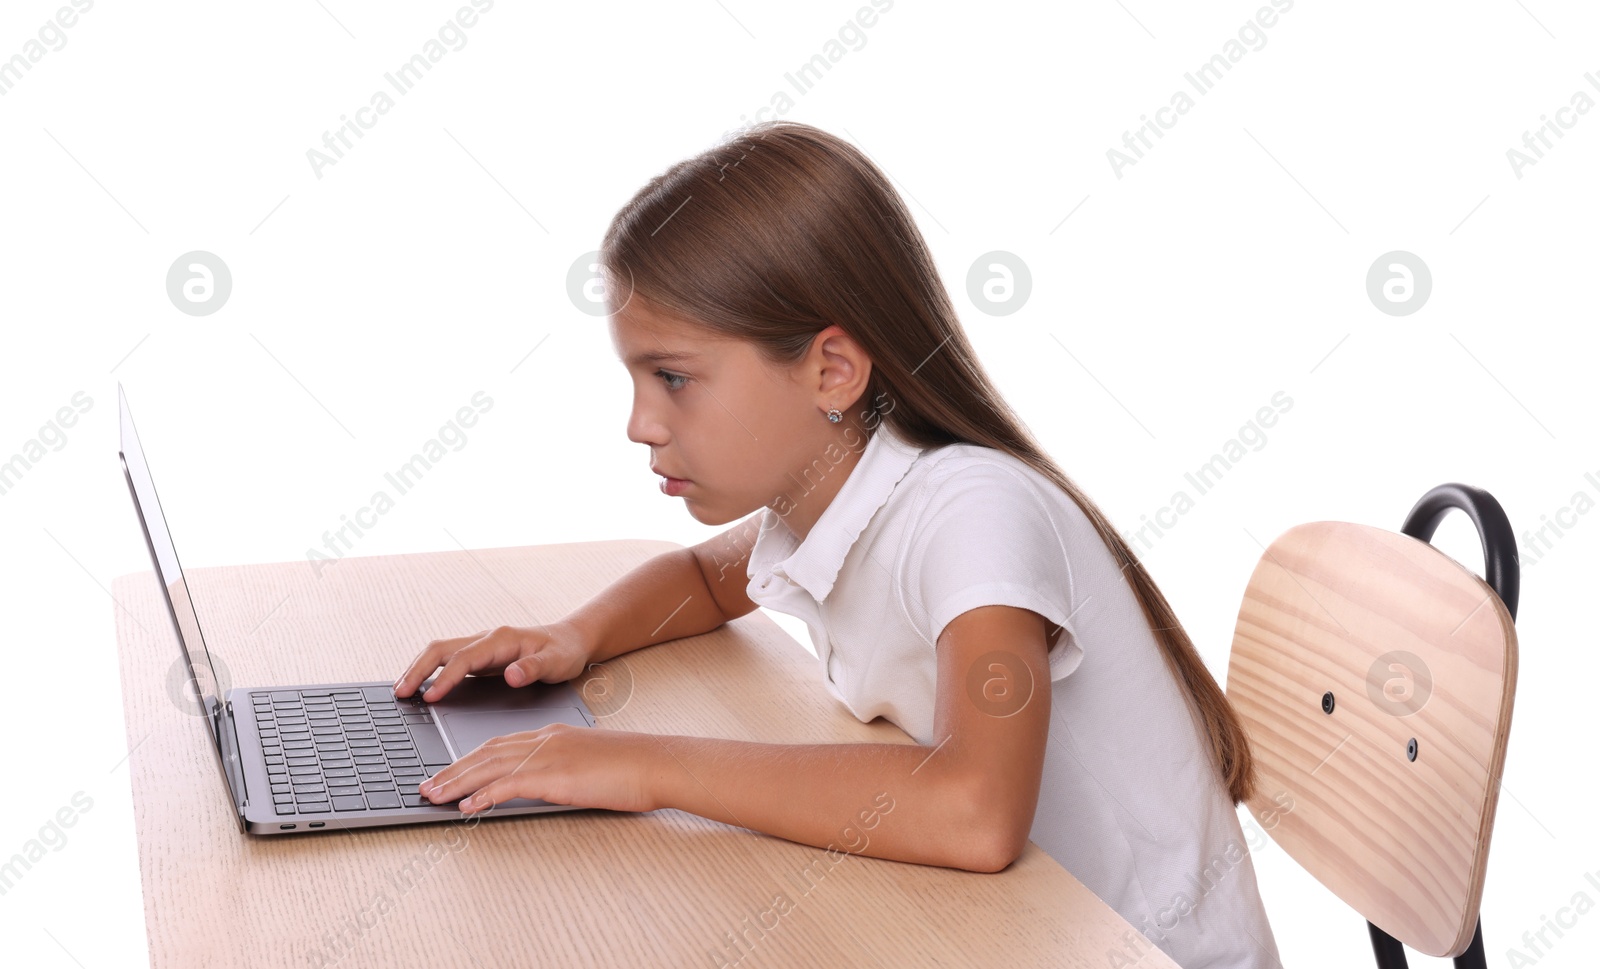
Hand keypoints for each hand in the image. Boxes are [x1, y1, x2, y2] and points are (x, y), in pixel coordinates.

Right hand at [394, 621, 589, 701]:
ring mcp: (480, 647)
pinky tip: (421, 687)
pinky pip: (447, 661)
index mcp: (501, 640)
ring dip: (418, 669)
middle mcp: (486, 640)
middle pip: (441, 650)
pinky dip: (429, 671)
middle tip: (401, 693)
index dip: (445, 678)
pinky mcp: (479, 657)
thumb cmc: (564, 651)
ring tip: (401, 691)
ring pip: (440, 653)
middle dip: (418, 670)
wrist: (571, 640)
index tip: (430, 696)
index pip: (464, 659)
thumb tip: (512, 675)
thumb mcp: (557, 662)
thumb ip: (534, 668)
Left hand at [419, 723, 663, 813]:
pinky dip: (483, 795)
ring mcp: (548, 755)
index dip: (469, 759)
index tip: (448, 772)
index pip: (498, 744)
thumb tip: (543, 787)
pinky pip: (508, 784)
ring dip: (456, 782)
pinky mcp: (554, 775)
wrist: (656, 763)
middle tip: (427, 785)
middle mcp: (544, 740)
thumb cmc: (633, 767)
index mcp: (552, 735)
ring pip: (489, 766)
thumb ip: (562, 770)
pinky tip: (467, 806)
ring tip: (434, 796)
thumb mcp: (590, 763)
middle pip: (485, 752)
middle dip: (452, 770)